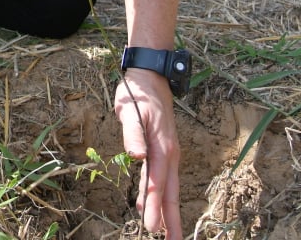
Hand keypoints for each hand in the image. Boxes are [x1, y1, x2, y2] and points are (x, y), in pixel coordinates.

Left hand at [112, 67, 181, 236]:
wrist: (151, 76)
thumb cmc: (138, 92)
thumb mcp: (129, 109)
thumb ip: (132, 133)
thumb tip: (137, 156)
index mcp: (162, 146)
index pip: (156, 182)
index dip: (154, 205)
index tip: (151, 227)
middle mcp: (169, 153)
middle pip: (170, 192)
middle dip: (170, 219)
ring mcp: (169, 153)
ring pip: (169, 188)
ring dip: (168, 212)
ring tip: (167, 235)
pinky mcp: (165, 151)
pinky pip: (163, 178)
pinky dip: (161, 196)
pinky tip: (154, 208)